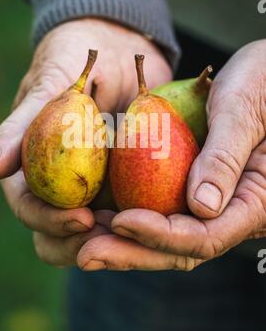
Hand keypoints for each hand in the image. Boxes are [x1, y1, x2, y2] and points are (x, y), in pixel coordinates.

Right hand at [0, 18, 171, 266]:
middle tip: (110, 235)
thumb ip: (19, 128)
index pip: (29, 206)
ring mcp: (92, 179)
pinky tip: (158, 218)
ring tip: (135, 234)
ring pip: (93, 227)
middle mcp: (59, 178)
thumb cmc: (73, 56)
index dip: (49, 221)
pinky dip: (139, 216)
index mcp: (32, 163)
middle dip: (78, 241)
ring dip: (110, 237)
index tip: (83, 218)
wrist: (117, 42)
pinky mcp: (123, 176)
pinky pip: (130, 205)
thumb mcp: (48, 85)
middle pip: (56, 229)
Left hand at [76, 40, 265, 270]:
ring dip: (123, 242)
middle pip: (179, 248)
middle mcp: (230, 212)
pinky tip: (97, 214)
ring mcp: (210, 204)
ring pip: (165, 237)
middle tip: (86, 254)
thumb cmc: (262, 82)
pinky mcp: (191, 189)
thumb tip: (201, 208)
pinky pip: (160, 212)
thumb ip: (225, 158)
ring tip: (82, 241)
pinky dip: (128, 217)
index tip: (121, 220)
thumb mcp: (244, 111)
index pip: (204, 235)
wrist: (262, 76)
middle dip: (132, 252)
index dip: (160, 234)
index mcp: (255, 202)